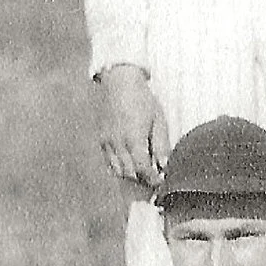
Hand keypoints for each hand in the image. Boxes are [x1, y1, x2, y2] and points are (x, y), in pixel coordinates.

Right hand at [95, 66, 171, 189]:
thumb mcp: (158, 121)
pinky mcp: (101, 139)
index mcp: (134, 138)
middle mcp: (117, 142)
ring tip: (144, 172)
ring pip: (117, 170)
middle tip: (155, 179)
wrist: (119, 84)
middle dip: (143, 180)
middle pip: (129, 173)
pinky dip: (120, 167)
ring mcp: (106, 141)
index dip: (152, 179)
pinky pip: (109, 161)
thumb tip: (164, 166)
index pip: (142, 169)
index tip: (161, 181)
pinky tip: (130, 164)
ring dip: (131, 175)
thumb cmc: (143, 101)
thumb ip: (161, 145)